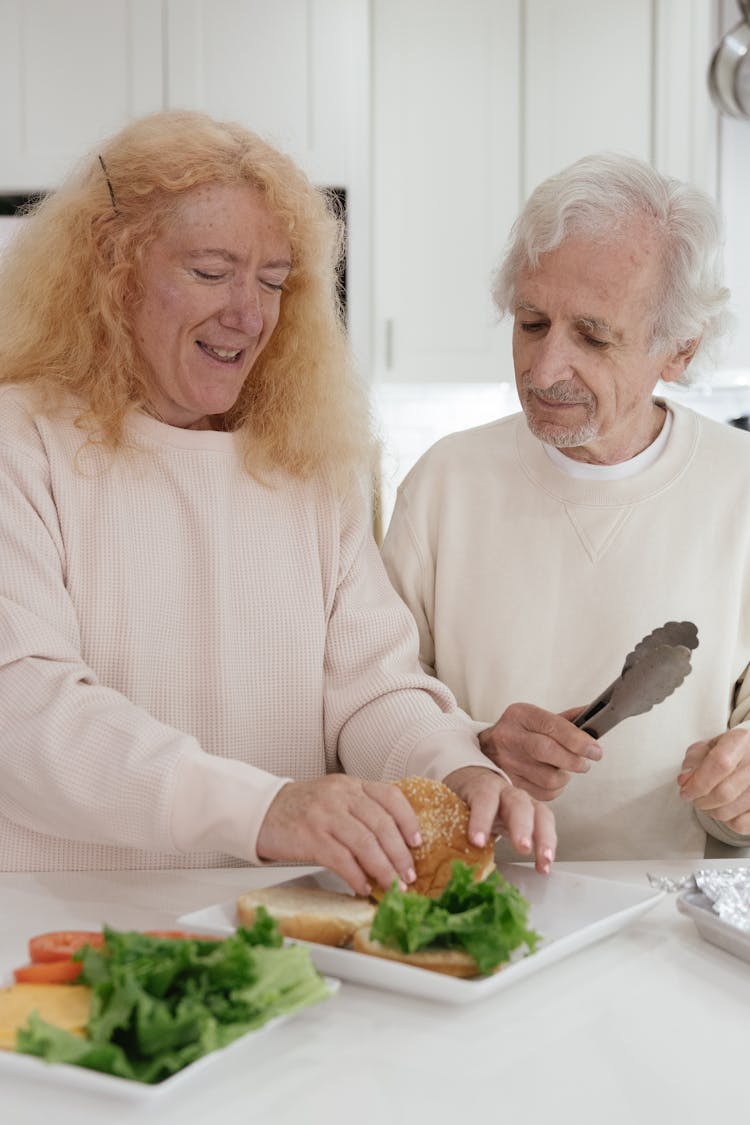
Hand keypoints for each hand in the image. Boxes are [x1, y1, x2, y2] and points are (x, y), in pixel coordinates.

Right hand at [255, 776, 421, 895]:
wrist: (259, 810)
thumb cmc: (300, 809)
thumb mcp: (333, 798)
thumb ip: (360, 811)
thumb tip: (393, 845)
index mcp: (351, 785)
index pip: (390, 797)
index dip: (408, 820)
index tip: (418, 842)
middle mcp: (340, 796)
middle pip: (382, 824)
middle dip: (400, 854)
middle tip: (409, 875)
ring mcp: (324, 815)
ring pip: (365, 844)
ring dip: (383, 869)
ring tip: (393, 886)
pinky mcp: (309, 836)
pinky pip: (341, 859)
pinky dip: (356, 876)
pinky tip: (363, 887)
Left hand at [443, 765, 556, 874]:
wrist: (474, 784)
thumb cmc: (461, 801)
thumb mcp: (451, 807)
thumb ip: (444, 824)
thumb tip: (422, 852)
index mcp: (482, 787)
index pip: (483, 798)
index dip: (481, 818)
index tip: (476, 841)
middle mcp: (506, 791)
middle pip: (518, 803)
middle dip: (521, 826)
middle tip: (521, 848)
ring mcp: (524, 801)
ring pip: (540, 813)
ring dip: (544, 838)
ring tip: (543, 862)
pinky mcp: (535, 814)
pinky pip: (546, 825)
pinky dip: (548, 846)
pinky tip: (544, 866)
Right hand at [478, 702, 602, 800]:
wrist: (485, 749)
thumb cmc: (520, 733)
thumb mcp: (537, 718)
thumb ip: (566, 720)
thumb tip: (595, 717)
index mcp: (520, 715)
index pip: (553, 726)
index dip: (578, 740)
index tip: (595, 750)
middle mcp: (508, 736)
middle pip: (548, 751)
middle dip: (574, 760)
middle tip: (585, 762)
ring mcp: (504, 763)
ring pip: (549, 778)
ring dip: (565, 776)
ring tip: (563, 769)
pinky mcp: (508, 785)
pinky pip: (543, 794)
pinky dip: (555, 789)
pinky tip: (551, 779)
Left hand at [678, 729, 749, 833]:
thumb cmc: (730, 752)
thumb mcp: (709, 747)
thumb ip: (693, 760)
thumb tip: (684, 780)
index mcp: (741, 741)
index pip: (720, 764)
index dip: (698, 782)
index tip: (686, 791)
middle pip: (724, 792)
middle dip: (700, 800)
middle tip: (693, 797)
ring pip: (730, 812)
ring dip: (711, 811)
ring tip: (707, 802)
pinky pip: (740, 824)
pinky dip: (727, 821)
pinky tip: (725, 809)